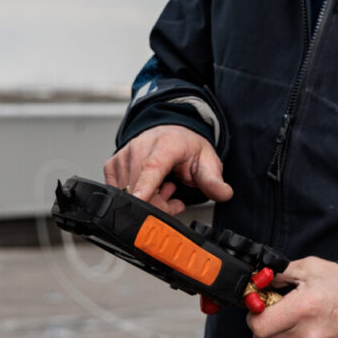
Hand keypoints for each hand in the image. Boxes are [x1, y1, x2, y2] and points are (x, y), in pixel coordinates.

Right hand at [102, 125, 230, 214]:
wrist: (170, 132)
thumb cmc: (186, 146)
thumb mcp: (207, 161)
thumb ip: (213, 179)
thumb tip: (224, 193)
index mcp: (166, 144)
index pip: (152, 168)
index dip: (145, 186)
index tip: (139, 200)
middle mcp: (141, 147)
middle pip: (141, 190)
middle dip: (159, 205)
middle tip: (174, 197)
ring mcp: (124, 156)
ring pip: (129, 196)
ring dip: (149, 202)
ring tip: (163, 189)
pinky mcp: (112, 165)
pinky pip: (120, 193)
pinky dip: (136, 197)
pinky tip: (149, 188)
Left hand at [247, 257, 337, 337]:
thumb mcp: (312, 268)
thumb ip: (280, 273)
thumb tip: (258, 281)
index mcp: (303, 309)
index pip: (258, 326)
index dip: (255, 317)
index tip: (262, 309)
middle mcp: (309, 336)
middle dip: (266, 328)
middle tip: (279, 316)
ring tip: (304, 323)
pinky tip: (316, 335)